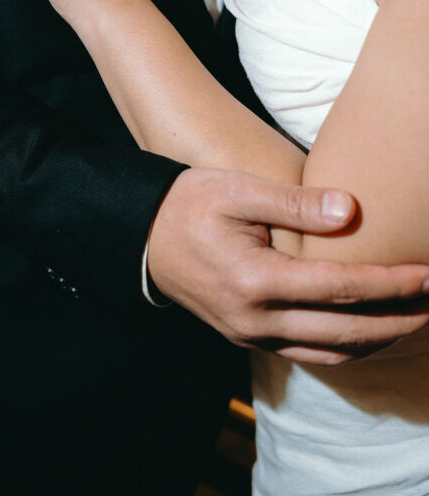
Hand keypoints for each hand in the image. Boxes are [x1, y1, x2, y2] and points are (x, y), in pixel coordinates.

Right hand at [148, 168, 428, 365]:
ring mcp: (250, 334)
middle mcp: (256, 319)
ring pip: (331, 353)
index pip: (342, 288)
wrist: (142, 235)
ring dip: (378, 339)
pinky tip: (366, 329)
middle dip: (399, 319)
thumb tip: (350, 210)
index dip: (392, 283)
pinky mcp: (247, 337)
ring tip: (412, 319)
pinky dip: (347, 347)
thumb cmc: (190, 203)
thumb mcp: (237, 190)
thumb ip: (295, 204)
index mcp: (256, 280)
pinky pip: (309, 353)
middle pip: (346, 331)